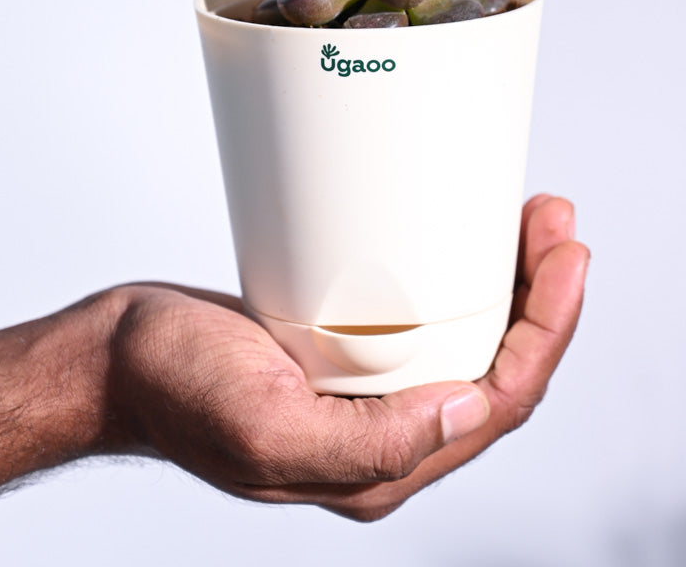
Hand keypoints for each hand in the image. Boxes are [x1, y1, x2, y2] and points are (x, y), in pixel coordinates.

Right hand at [105, 194, 588, 520]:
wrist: (117, 357)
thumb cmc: (175, 389)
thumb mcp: (264, 425)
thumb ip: (370, 445)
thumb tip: (465, 410)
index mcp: (380, 464)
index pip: (501, 401)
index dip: (550, 330)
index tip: (568, 257)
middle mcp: (386, 434)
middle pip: (502, 370)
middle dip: (546, 298)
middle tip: (557, 223)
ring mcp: (370, 394)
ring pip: (474, 344)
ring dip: (516, 285)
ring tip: (533, 221)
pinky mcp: (349, 354)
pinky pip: (431, 322)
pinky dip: (465, 282)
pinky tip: (468, 243)